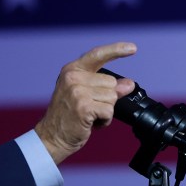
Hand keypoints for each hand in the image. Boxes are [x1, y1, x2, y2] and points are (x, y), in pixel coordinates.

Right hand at [34, 42, 136, 163]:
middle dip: (107, 99)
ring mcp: (77, 91)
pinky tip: (92, 123)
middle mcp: (73, 77)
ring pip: (112, 98)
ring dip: (106, 111)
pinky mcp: (84, 106)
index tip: (133, 48)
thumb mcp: (85, 95)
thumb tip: (128, 84)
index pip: (98, 55)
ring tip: (90, 116)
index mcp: (72, 70)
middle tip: (90, 108)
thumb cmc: (69, 116)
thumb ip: (106, 87)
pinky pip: (109, 111)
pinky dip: (105, 121)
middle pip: (111, 82)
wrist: (52, 137)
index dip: (117, 50)